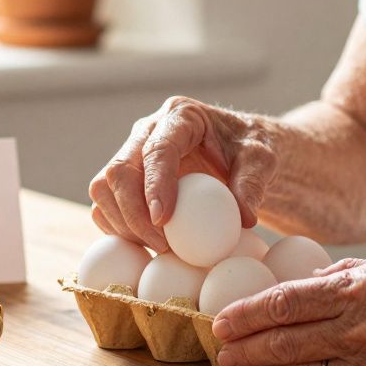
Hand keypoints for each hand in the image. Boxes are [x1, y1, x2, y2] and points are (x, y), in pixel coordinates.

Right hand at [88, 96, 277, 251]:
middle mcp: (147, 131)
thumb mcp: (262, 161)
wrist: (239, 153)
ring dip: (123, 224)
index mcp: (181, 117)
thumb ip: (253, 184)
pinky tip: (147, 244)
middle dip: (133, 214)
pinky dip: (119, 229)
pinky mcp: (126, 178)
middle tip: (163, 247)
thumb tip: (243, 218)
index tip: (164, 221)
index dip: (155, 185)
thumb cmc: (250, 151)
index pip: (157, 149)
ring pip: (103, 189)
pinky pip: (106, 205)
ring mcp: (132, 154)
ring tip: (159, 248)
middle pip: (119, 170)